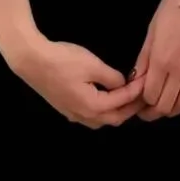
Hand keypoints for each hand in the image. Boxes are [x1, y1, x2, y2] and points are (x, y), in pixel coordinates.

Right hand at [6, 34, 145, 128]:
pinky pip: (91, 116)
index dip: (136, 91)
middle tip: (143, 93)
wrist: (32, 61)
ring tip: (129, 97)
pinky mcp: (66, 108)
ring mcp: (73, 115)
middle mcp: (84, 117)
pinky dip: (104, 109)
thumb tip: (122, 84)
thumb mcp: (93, 65)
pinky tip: (107, 98)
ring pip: (102, 120)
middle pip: (114, 118)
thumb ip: (112, 77)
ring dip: (117, 110)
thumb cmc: (64, 61)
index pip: (122, 102)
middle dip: (130, 107)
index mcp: (93, 107)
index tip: (147, 80)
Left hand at [131, 0, 179, 120]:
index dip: (143, 104)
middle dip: (155, 112)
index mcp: (161, 60)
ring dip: (174, 111)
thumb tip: (135, 80)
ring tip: (168, 108)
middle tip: (150, 111)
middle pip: (167, 104)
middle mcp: (179, 69)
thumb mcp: (151, 31)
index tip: (139, 104)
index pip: (150, 95)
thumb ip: (143, 59)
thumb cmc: (172, 8)